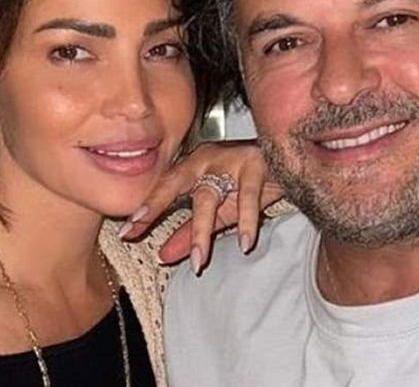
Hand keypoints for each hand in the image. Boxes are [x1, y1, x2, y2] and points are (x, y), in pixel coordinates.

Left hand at [118, 139, 283, 272]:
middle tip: (138, 229)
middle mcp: (206, 157)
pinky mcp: (257, 163)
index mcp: (192, 165)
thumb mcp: (217, 212)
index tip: (126, 231)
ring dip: (201, 231)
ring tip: (198, 260)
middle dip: (156, 207)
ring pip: (209, 196)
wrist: (292, 160)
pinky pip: (248, 196)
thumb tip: (163, 256)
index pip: (163, 187)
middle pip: (175, 184)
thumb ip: (190, 232)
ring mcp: (231, 158)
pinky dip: (246, 221)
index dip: (145, 208)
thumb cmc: (251, 182)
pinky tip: (245, 242)